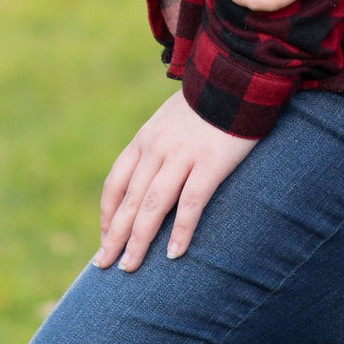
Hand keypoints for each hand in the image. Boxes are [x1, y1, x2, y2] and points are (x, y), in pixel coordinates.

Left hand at [96, 89, 254, 271]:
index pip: (116, 183)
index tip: (105, 239)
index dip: (108, 214)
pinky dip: (180, 230)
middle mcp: (157, 149)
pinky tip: (174, 253)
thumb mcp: (171, 120)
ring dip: (139, 240)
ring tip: (130, 267)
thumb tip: (152, 176)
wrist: (237, 76)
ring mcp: (182, 156)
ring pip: (152, 206)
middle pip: (128, 200)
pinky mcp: (210, 163)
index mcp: (145, 139)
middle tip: (105, 265)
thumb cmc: (207, 103)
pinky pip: (190, 203)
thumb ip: (158, 146)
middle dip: (115, 236)